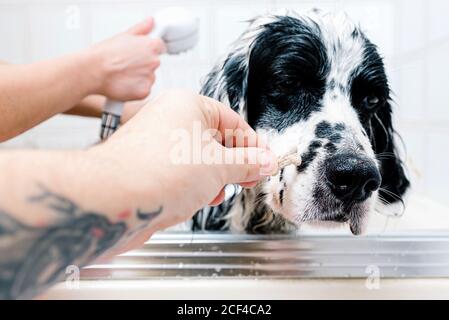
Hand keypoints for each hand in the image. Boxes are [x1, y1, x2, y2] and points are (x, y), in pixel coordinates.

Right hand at [88, 18, 165, 100]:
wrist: (93, 71)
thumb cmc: (105, 54)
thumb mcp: (124, 35)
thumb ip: (141, 29)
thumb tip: (151, 22)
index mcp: (151, 46)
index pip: (160, 47)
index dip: (148, 50)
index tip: (139, 54)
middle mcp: (154, 62)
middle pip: (153, 63)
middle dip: (143, 64)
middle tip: (126, 64)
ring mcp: (150, 78)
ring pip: (149, 78)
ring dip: (139, 77)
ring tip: (123, 74)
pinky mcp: (144, 91)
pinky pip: (144, 90)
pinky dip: (136, 89)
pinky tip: (124, 83)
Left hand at [89, 90, 277, 251]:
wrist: (111, 200)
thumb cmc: (159, 173)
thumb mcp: (219, 167)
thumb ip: (247, 164)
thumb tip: (265, 162)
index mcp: (189, 105)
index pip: (233, 122)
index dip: (253, 146)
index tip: (266, 163)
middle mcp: (170, 119)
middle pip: (215, 140)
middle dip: (233, 165)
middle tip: (247, 179)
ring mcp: (156, 143)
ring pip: (197, 159)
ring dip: (213, 178)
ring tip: (216, 191)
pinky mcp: (147, 165)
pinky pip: (179, 171)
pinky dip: (193, 185)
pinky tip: (196, 198)